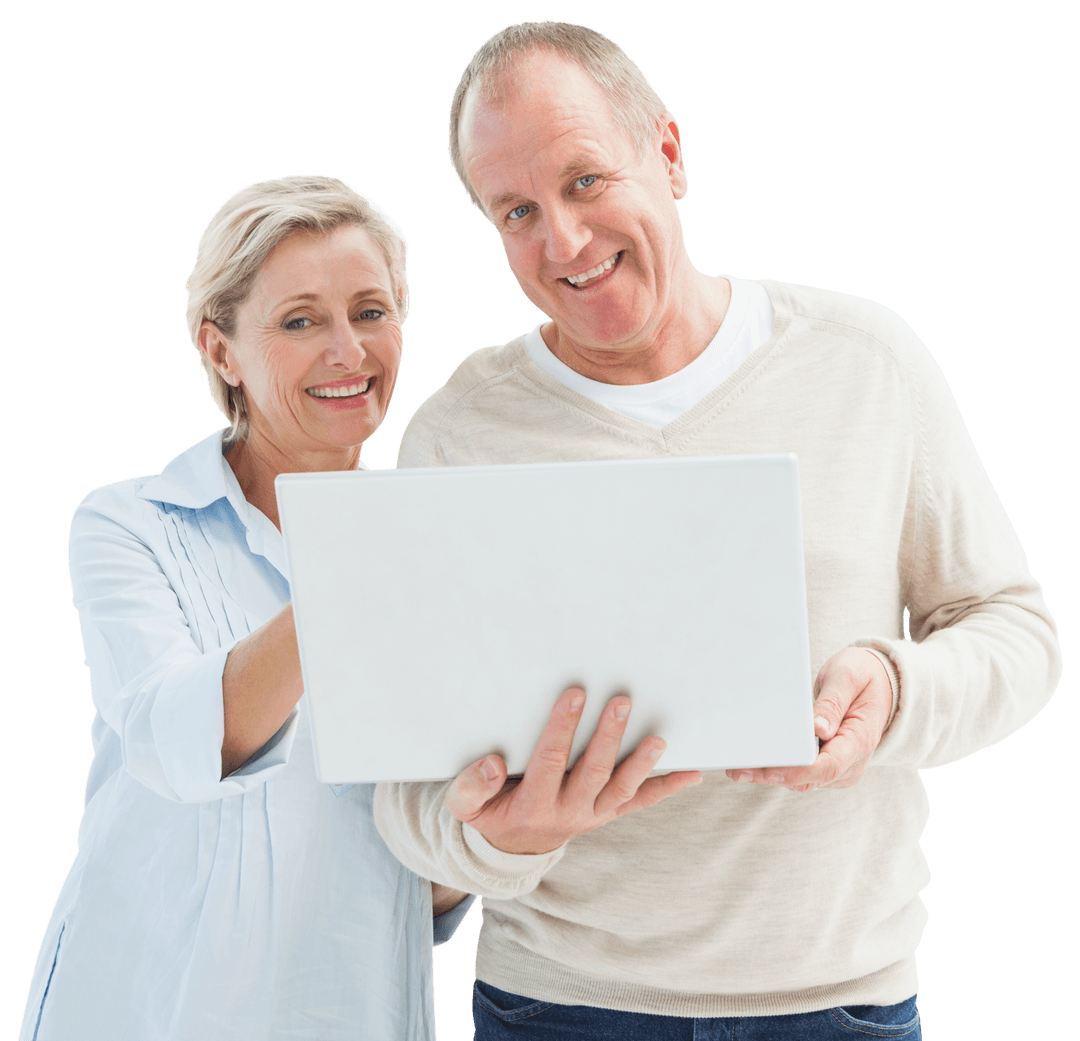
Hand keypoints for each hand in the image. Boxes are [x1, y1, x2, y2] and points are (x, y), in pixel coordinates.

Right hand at [444, 687, 702, 853]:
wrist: (512, 849)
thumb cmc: (490, 814)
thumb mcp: (465, 807)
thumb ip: (470, 786)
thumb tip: (490, 763)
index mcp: (534, 804)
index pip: (551, 760)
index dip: (562, 728)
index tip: (574, 695)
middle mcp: (569, 811)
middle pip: (593, 771)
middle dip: (608, 736)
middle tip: (621, 701)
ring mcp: (592, 813)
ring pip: (621, 788)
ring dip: (641, 762)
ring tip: (659, 739)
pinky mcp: (608, 812)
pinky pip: (640, 802)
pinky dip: (666, 789)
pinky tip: (691, 774)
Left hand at [725, 648, 892, 792]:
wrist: (880, 683)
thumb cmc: (862, 676)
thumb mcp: (848, 677)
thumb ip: (832, 703)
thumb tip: (818, 729)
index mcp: (860, 741)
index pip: (828, 767)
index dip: (797, 771)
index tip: (769, 769)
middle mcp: (851, 763)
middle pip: (809, 779)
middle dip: (773, 775)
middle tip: (737, 769)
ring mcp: (840, 768)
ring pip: (801, 781)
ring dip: (770, 775)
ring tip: (737, 766)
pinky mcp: (828, 766)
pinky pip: (801, 774)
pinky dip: (778, 768)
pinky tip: (754, 760)